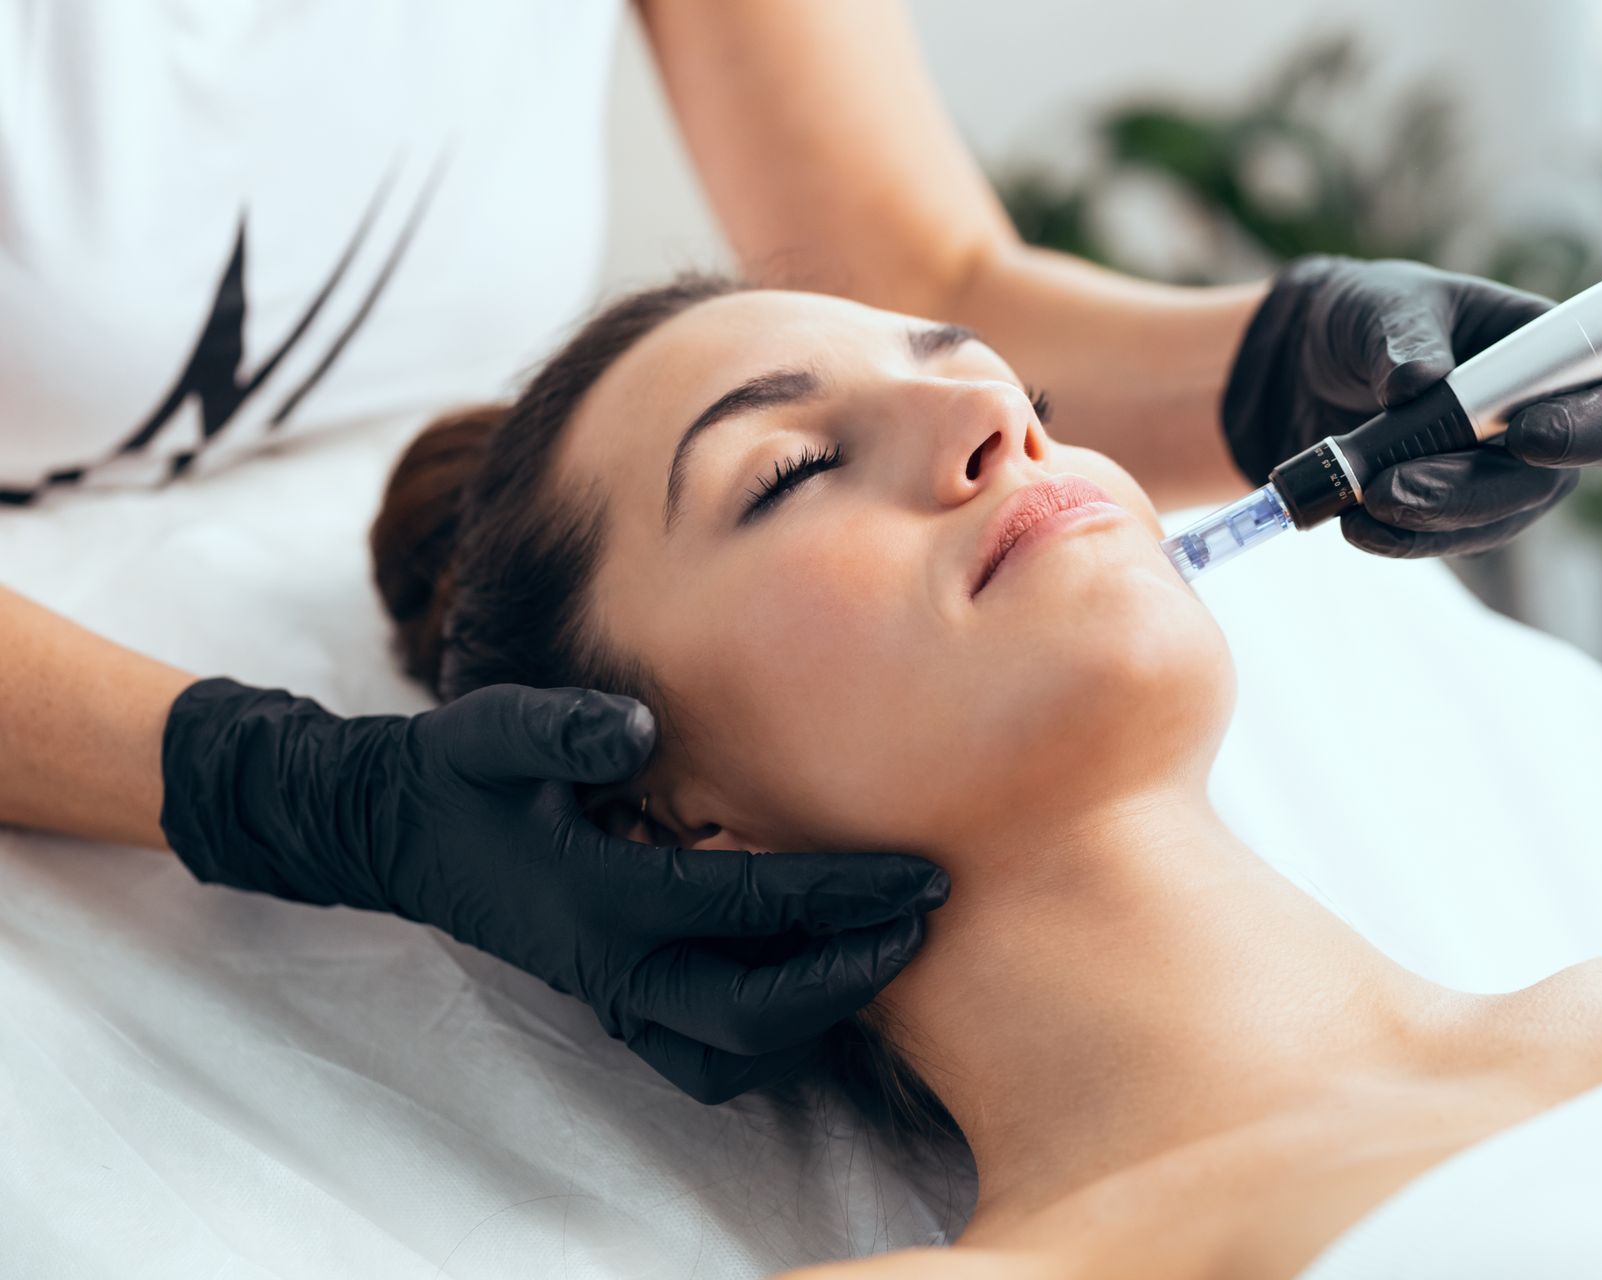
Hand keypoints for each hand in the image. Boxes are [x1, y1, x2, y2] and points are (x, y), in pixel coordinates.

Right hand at [160, 679, 949, 1102]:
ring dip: (817, 1016)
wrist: (402, 832)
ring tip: (886, 949)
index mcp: (598, 897)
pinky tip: (815, 977)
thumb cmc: (462, 773)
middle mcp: (612, 966)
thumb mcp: (496, 730)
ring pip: (733, 1055)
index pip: (748, 908)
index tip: (923, 873)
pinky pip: (701, 1060)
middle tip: (927, 915)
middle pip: (756, 1011)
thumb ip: (563, 728)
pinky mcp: (614, 1005)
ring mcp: (612, 998)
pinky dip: (767, 1039)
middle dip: (855, 970)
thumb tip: (639, 729)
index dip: (842, 893)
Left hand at [1219, 256, 1601, 556]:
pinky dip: (1401, 538)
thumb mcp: (1382, 302)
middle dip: (1473, 489)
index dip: (1594, 427)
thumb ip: (1403, 333)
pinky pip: (1445, 539)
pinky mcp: (1452, 511)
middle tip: (1395, 485)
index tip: (1528, 436)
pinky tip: (1355, 525)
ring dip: (1431, 519)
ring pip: (1495, 519)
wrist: (1306, 364)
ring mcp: (1500, 474)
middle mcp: (1545, 420)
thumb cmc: (1368, 316)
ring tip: (1363, 500)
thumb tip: (1419, 379)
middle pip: (1549, 480)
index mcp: (1557, 351)